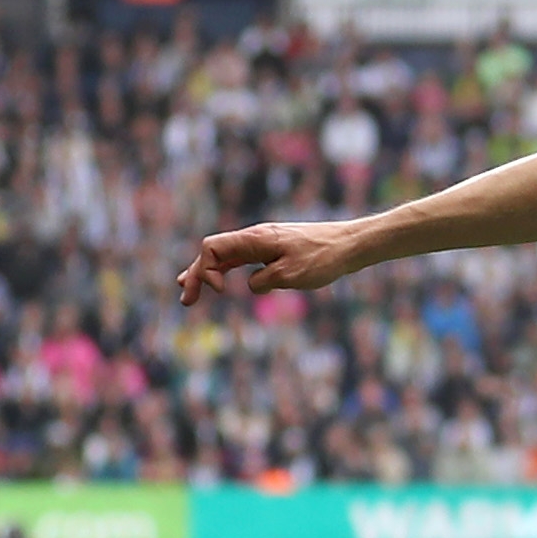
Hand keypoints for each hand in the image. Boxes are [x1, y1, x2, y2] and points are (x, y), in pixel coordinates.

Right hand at [176, 220, 368, 304]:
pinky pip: (242, 258)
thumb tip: (250, 285)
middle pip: (214, 252)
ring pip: (226, 256)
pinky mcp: (274, 250)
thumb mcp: (290, 275)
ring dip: (207, 272)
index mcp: (255, 239)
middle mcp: (255, 238)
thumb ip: (263, 280)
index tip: (220, 291)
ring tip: (187, 287)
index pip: (213, 248)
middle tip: (185, 300)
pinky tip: (222, 280)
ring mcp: (264, 243)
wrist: (351, 244)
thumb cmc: (323, 258)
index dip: (206, 269)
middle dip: (197, 275)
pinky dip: (226, 269)